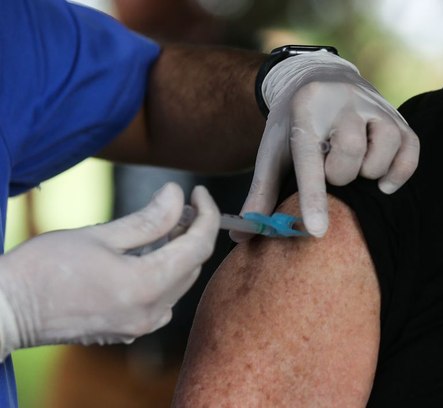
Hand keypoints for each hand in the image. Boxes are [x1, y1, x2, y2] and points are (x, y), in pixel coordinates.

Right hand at [0, 183, 218, 359]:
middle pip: (193, 266)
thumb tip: (178, 195)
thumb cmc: (45, 269)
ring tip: (164, 224)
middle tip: (180, 204)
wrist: (8, 311)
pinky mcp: (129, 330)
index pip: (199, 246)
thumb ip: (148, 218)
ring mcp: (141, 326)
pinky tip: (149, 253)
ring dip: (180, 252)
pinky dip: (165, 273)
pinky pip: (163, 298)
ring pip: (180, 282)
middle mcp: (151, 312)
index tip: (199, 192)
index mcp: (146, 286)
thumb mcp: (100, 235)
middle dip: (193, 232)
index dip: (206, 214)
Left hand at [233, 51, 419, 240]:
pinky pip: (410, 148)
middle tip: (332, 171)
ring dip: (371, 171)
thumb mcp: (273, 150)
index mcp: (304, 110)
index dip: (313, 197)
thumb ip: (260, 191)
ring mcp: (374, 105)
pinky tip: (383, 180)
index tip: (316, 231)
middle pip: (349, 153)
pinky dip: (400, 171)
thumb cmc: (294, 124)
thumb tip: (242, 234)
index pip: (309, 158)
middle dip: (340, 176)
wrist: (320, 78)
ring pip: (385, 148)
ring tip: (357, 169)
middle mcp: (341, 101)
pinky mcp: (397, 114)